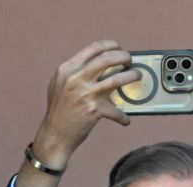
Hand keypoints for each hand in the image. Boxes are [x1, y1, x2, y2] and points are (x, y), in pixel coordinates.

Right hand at [32, 40, 140, 168]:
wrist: (54, 134)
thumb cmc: (59, 110)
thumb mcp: (60, 84)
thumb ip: (75, 72)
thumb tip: (98, 63)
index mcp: (68, 69)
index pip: (94, 48)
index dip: (111, 45)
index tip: (119, 48)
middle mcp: (76, 78)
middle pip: (107, 58)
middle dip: (124, 56)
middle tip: (130, 61)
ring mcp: (85, 93)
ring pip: (117, 79)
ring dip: (132, 76)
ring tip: (137, 77)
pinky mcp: (94, 109)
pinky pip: (116, 110)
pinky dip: (123, 117)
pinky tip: (126, 120)